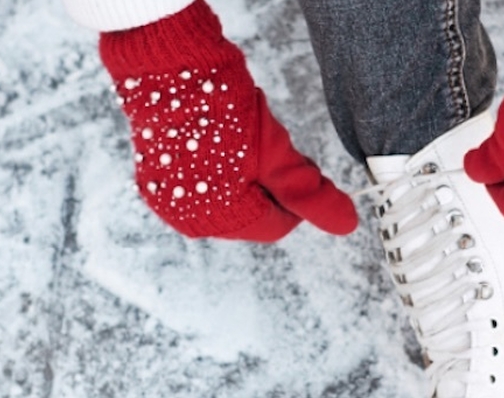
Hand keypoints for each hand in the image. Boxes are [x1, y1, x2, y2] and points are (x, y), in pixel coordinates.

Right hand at [100, 0, 356, 241]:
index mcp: (220, 219)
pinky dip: (216, 171)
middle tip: (272, 149)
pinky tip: (219, 142)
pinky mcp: (155, 179)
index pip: (277, 226)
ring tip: (243, 142)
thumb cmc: (221, 106)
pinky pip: (200, 187)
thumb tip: (347, 224)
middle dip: (268, 188)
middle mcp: (189, 219)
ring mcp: (168, 200)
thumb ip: (308, 193)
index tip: (298, 165)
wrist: (168, 65)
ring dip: (244, 179)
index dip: (295, 198)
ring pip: (227, 202)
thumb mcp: (275, 152)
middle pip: (251, 217)